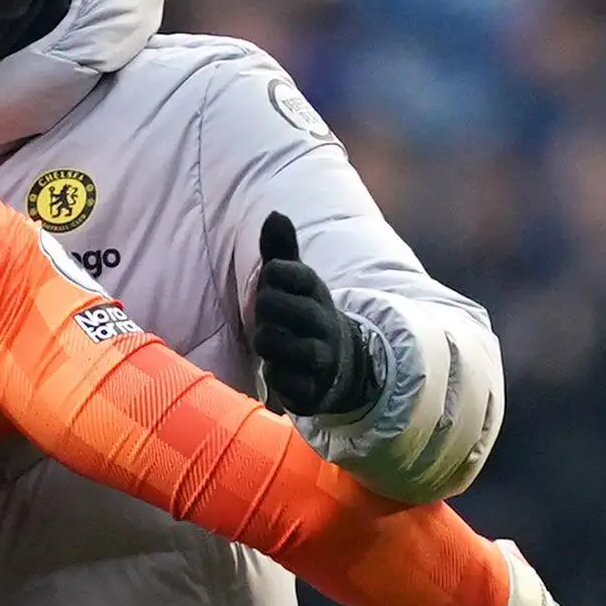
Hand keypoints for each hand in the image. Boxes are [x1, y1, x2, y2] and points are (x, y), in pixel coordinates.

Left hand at [252, 212, 383, 422]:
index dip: (277, 272)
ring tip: (270, 340)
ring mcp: (320, 358)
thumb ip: (282, 251)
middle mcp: (323, 324)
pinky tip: (278, 369)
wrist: (340, 365)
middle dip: (265, 307)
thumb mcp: (295, 283)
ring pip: (281, 346)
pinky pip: (287, 383)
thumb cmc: (303, 316)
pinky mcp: (313, 390)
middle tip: (265, 311)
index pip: (295, 273)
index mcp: (317, 294)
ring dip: (267, 341)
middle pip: (281, 308)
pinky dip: (277, 376)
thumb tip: (275, 214)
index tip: (272, 276)